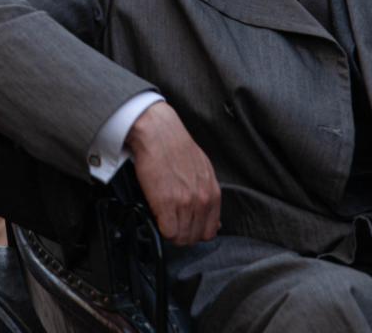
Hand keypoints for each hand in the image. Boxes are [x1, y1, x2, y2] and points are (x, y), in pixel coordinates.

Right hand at [126, 102, 220, 244]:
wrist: (158, 133)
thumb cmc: (177, 148)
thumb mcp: (203, 170)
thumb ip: (209, 196)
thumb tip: (214, 222)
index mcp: (213, 194)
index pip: (210, 231)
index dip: (195, 232)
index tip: (185, 226)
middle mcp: (202, 201)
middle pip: (194, 237)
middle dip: (182, 235)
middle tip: (171, 224)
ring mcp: (185, 203)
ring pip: (181, 237)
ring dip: (170, 232)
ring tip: (163, 219)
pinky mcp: (166, 203)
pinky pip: (167, 231)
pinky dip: (161, 229)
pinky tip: (157, 217)